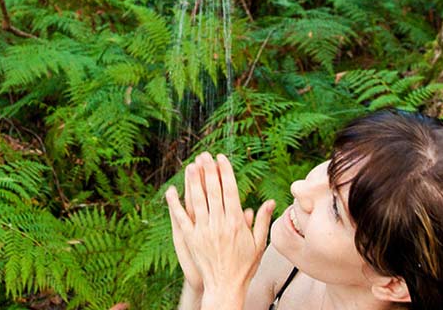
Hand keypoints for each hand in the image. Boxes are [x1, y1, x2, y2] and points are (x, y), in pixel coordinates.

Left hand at [166, 152, 275, 308]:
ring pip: (197, 201)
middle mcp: (219, 224)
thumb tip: (271, 201)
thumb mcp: (258, 244)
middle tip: (205, 154)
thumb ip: (263, 221)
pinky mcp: (191, 239)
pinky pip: (181, 218)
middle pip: (213, 191)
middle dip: (209, 170)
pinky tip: (171, 191)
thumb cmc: (244, 266)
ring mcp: (204, 231)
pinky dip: (175, 204)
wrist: (226, 288)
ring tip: (191, 165)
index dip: (225, 172)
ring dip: (194, 182)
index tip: (221, 157)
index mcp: (236, 223)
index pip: (230, 191)